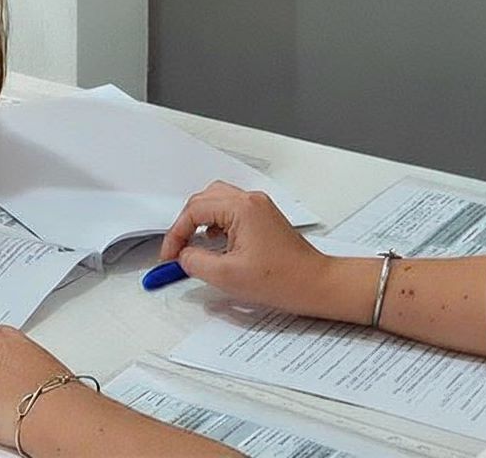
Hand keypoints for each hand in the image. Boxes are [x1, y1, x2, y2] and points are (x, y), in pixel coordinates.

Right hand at [158, 180, 329, 315]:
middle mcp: (251, 202)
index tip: (169, 255)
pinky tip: (215, 246)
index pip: (195, 211)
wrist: (316, 284)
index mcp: (241, 208)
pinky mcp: (263, 219)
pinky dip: (216, 225)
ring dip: (201, 222)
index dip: (176, 234)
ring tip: (194, 247)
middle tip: (177, 250)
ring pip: (217, 203)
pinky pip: (231, 213)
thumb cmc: (284, 279)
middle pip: (204, 200)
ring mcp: (259, 208)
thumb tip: (183, 256)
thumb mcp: (227, 276)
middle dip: (186, 224)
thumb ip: (196, 263)